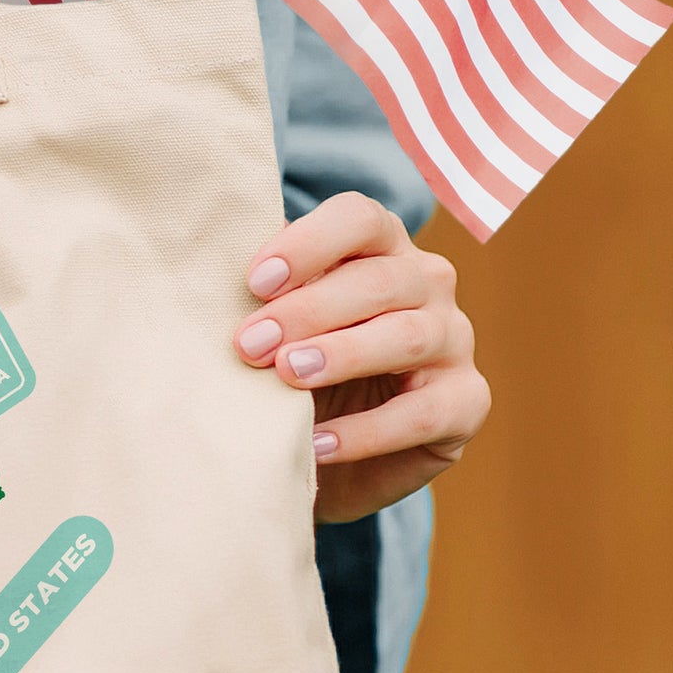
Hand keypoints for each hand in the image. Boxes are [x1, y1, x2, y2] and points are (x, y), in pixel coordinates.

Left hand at [234, 193, 490, 522]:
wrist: (326, 453)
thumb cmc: (292, 369)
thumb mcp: (275, 326)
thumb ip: (262, 295)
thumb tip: (206, 269)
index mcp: (380, 247)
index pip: (360, 219)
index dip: (308, 244)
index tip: (253, 282)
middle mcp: (427, 283)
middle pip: (380, 279)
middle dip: (309, 310)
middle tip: (250, 344)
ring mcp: (454, 340)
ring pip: (407, 335)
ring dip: (342, 355)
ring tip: (288, 376)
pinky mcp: (466, 402)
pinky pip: (424, 412)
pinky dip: (368, 430)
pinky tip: (318, 443)